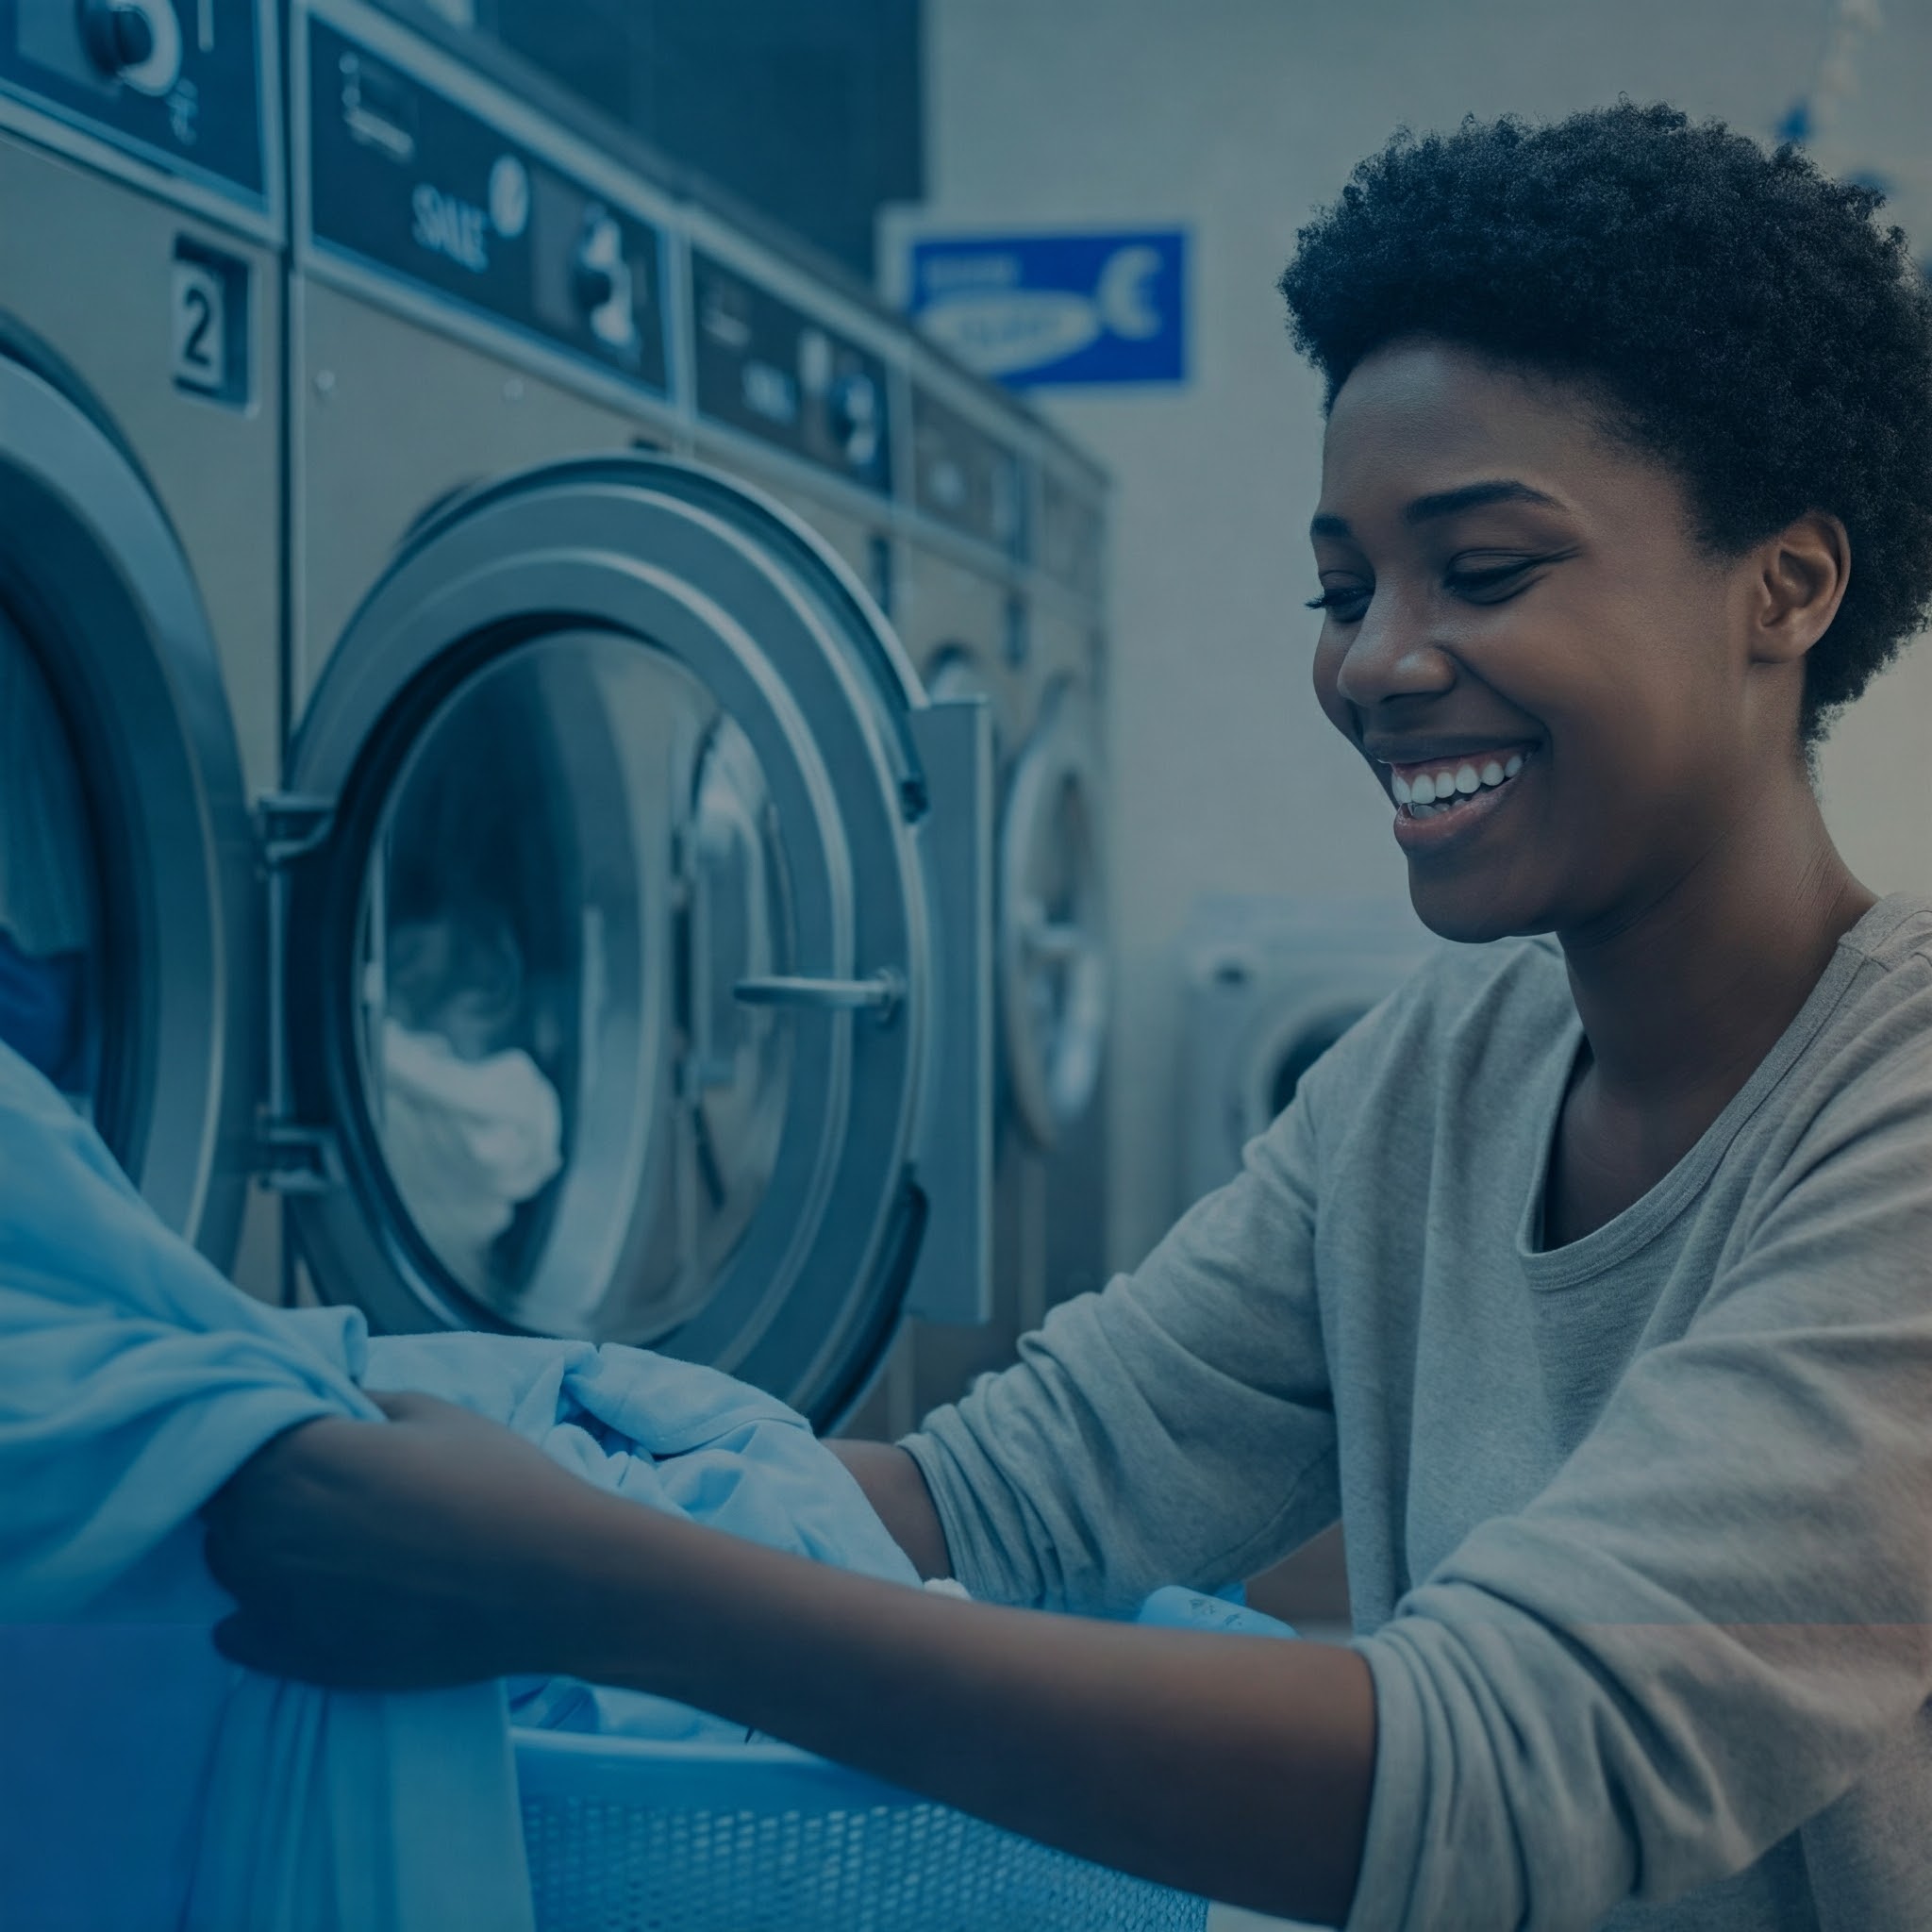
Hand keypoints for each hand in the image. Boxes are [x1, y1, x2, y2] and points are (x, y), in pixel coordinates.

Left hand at [202, 1390, 612, 1689]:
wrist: (551, 1582)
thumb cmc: (498, 1481)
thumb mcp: (432, 1412)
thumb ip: (358, 1401)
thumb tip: (323, 1400)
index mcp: (293, 1457)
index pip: (233, 1433)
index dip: (268, 1432)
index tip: (303, 1433)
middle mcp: (263, 1530)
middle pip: (220, 1502)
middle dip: (257, 1487)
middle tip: (319, 1482)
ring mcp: (273, 1603)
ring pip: (227, 1564)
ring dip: (255, 1545)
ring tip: (319, 1539)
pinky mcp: (297, 1658)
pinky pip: (233, 1634)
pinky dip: (253, 1613)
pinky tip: (301, 1596)